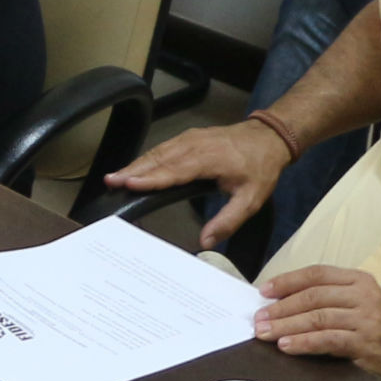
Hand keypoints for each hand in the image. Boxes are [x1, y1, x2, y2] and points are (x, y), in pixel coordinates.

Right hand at [106, 117, 293, 248]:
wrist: (269, 137)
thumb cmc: (260, 167)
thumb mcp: (251, 199)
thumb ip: (228, 221)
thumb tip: (207, 242)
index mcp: (209, 159)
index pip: (175, 171)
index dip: (151, 178)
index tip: (129, 183)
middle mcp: (195, 146)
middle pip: (159, 159)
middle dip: (133, 170)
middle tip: (111, 181)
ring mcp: (190, 139)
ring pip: (158, 152)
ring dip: (136, 164)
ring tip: (115, 176)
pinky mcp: (188, 137)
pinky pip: (163, 148)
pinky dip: (146, 158)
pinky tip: (135, 167)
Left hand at [254, 261, 380, 380]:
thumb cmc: (373, 330)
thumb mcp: (356, 304)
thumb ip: (326, 298)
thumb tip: (278, 302)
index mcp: (359, 280)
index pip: (317, 274)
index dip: (287, 281)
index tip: (263, 292)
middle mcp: (364, 296)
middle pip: (313, 296)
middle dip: (281, 308)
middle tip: (258, 319)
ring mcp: (367, 319)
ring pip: (318, 318)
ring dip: (286, 326)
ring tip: (265, 333)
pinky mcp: (365, 343)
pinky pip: (327, 340)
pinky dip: (303, 343)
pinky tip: (286, 345)